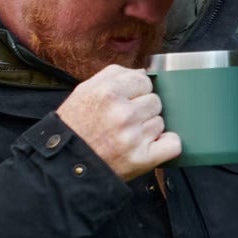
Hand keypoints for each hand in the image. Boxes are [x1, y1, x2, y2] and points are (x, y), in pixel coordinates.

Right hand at [54, 65, 181, 181]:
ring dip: (148, 129)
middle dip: (142, 110)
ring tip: (127, 137)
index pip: (144, 80)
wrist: (64, 165)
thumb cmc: (74, 128)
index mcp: (108, 92)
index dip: (136, 91)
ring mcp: (133, 137)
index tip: (126, 102)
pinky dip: (166, 145)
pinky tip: (152, 146)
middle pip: (155, 101)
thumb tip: (143, 72)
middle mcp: (122, 113)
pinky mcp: (142, 159)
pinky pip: (173, 144)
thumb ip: (113, 74)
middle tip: (124, 122)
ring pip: (161, 122)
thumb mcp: (84, 92)